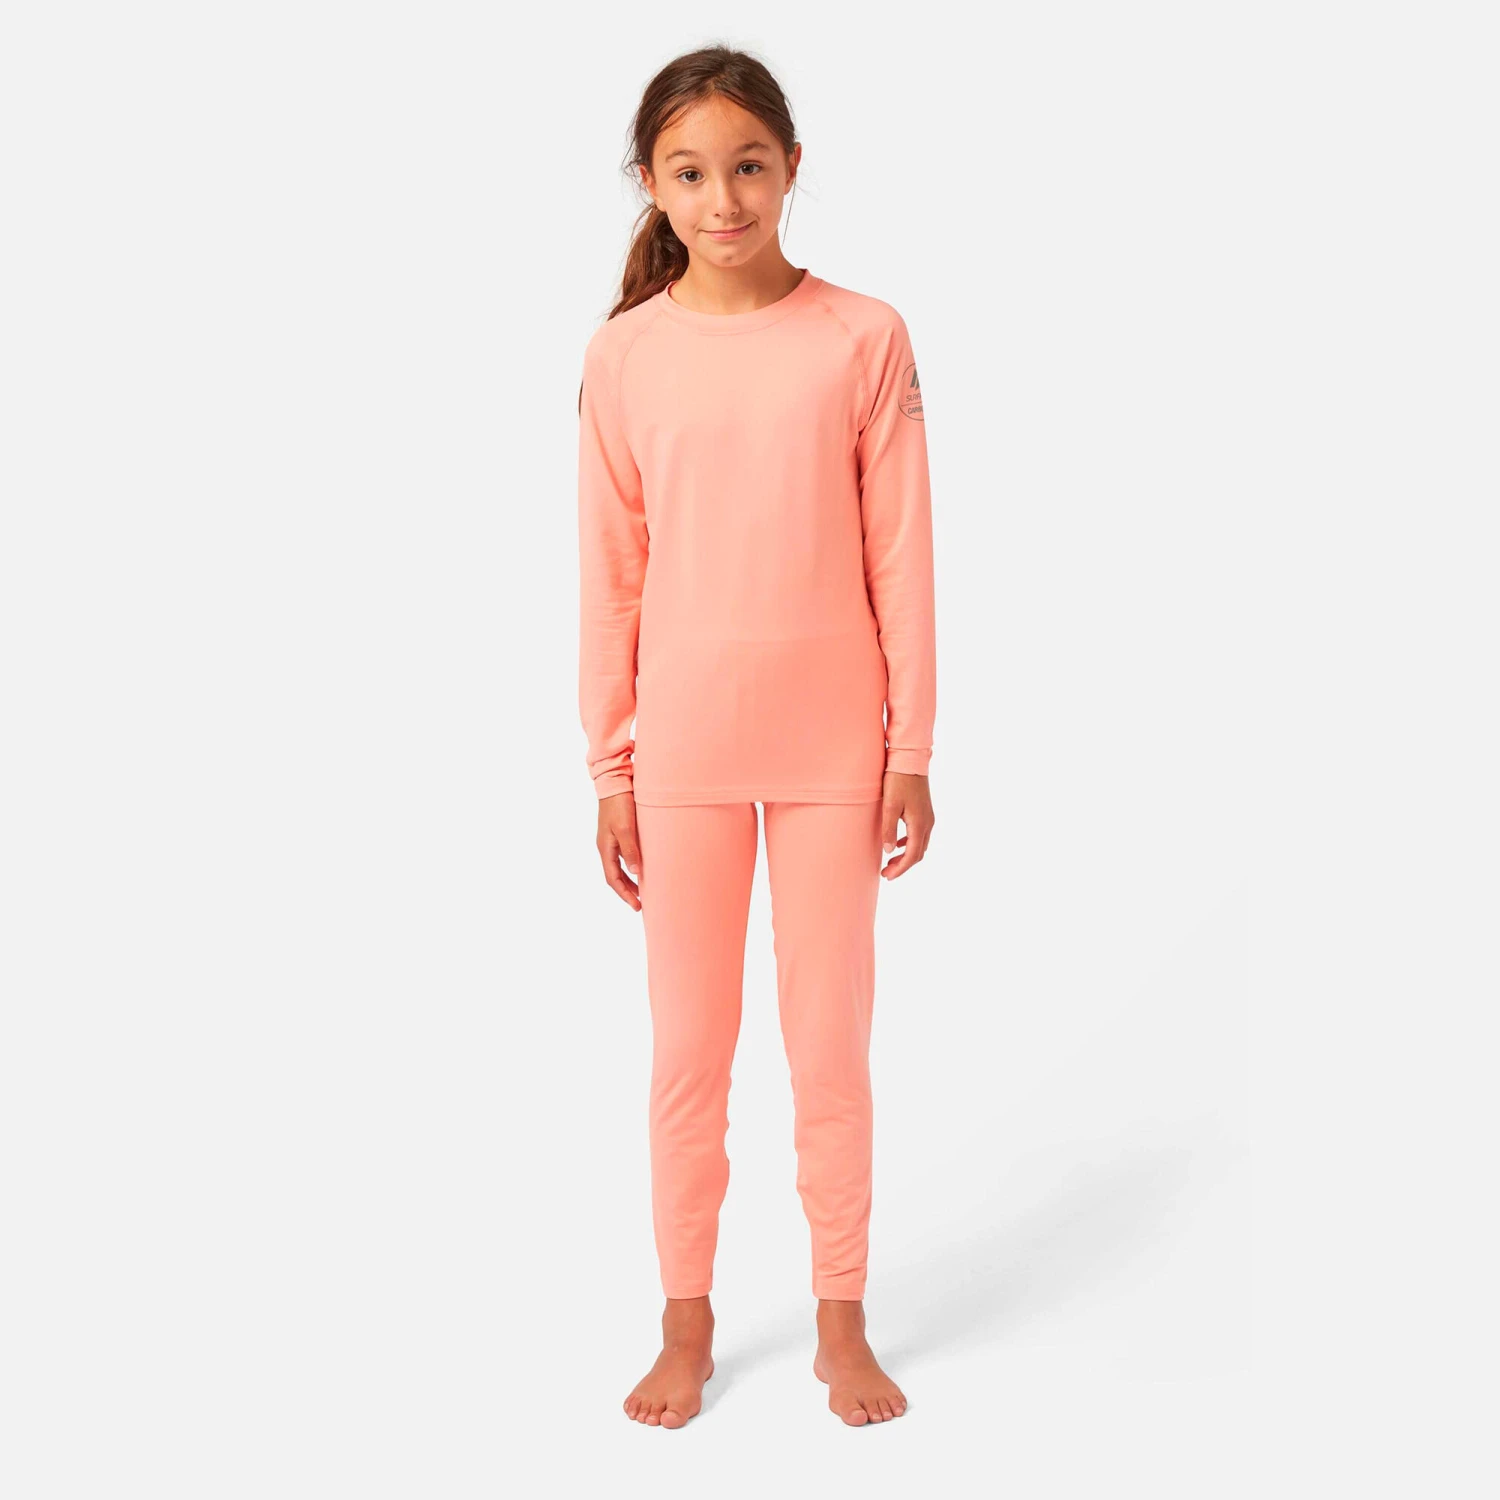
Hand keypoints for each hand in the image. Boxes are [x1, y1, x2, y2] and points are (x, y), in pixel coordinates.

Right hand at [597, 790, 642, 910]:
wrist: (614, 782)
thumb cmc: (619, 803)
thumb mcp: (625, 828)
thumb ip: (630, 850)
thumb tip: (634, 872)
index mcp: (605, 848)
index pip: (613, 879)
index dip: (624, 894)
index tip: (637, 906)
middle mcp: (606, 847)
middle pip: (614, 876)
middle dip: (626, 891)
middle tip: (639, 904)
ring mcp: (610, 840)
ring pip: (617, 867)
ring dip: (628, 881)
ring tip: (641, 891)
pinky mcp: (617, 832)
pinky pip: (622, 857)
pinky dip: (630, 867)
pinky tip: (639, 867)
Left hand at [880, 772, 933, 879]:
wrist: (910, 760)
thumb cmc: (898, 780)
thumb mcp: (889, 804)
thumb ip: (888, 829)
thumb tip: (889, 851)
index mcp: (919, 824)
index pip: (912, 855)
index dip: (900, 869)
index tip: (887, 876)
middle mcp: (928, 823)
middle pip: (918, 853)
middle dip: (903, 866)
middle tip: (886, 873)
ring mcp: (928, 818)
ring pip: (920, 845)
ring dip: (907, 856)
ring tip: (890, 862)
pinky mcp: (925, 812)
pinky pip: (920, 835)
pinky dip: (910, 844)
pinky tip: (899, 844)